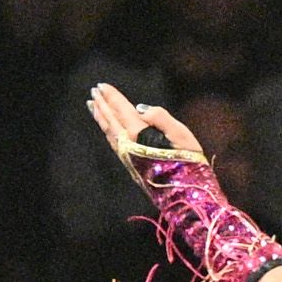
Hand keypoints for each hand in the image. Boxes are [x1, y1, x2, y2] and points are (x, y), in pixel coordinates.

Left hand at [86, 81, 201, 181]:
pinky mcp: (129, 164)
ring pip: (109, 132)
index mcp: (139, 134)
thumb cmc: (188, 161)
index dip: (112, 97)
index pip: (122, 110)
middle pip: (111, 120)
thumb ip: (160, 117)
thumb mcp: (181, 134)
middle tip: (93, 92)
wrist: (184, 194)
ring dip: (101, 117)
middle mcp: (128, 145)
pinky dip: (106, 131)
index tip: (101, 86)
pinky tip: (106, 128)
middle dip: (102, 105)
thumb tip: (139, 108)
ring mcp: (127, 156)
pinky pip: (113, 142)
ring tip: (93, 106)